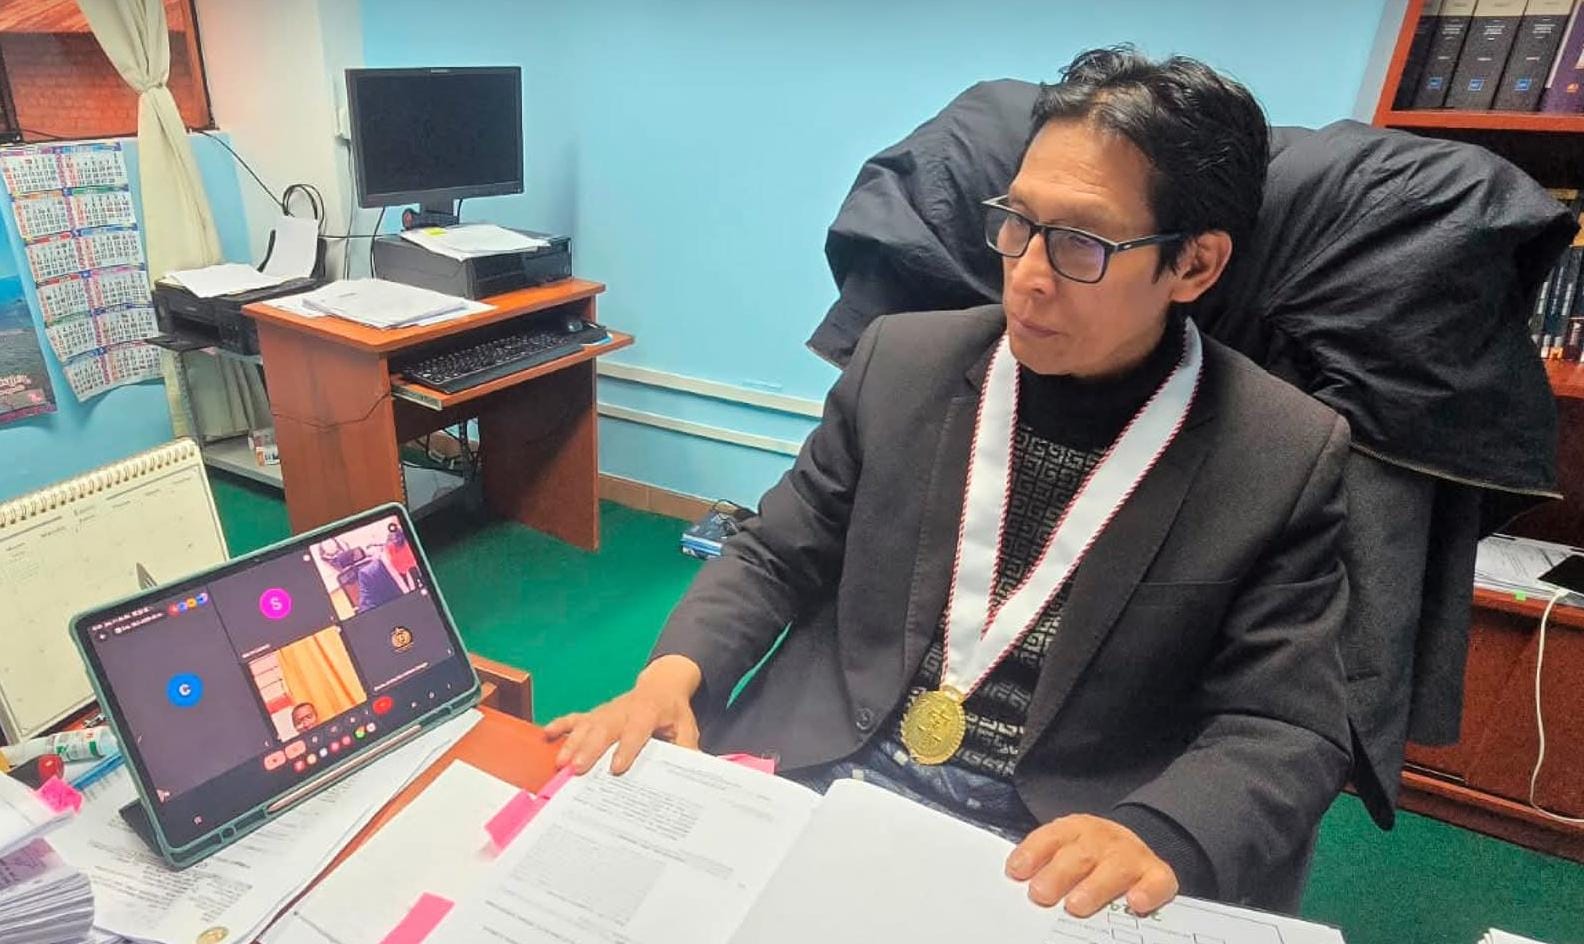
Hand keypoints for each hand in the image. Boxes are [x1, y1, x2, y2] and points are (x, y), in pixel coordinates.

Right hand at [544, 655, 703, 774]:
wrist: (662, 685)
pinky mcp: (596, 712)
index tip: (615, 769)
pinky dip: (560, 724)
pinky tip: (546, 735)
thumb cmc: (672, 711)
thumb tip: (688, 770)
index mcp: (648, 712)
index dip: (626, 749)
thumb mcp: (686, 727)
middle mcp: (623, 710)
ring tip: (560, 762)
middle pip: (605, 729)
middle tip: (577, 769)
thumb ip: (686, 748)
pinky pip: (576, 717)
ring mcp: (607, 710)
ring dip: (572, 742)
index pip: (636, 731)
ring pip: (587, 724)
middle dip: (590, 749)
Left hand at [1005, 815, 1178, 916]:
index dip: (1033, 852)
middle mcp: (1102, 838)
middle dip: (1058, 874)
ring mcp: (1131, 855)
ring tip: (1076, 906)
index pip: (1050, 837)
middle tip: (1040, 894)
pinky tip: (1135, 903)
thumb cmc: (1091, 855)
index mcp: (1074, 830)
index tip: (1016, 871)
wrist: (1135, 843)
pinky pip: (1157, 881)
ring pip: (1114, 868)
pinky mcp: (1157, 873)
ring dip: (1094, 887)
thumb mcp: (1067, 850)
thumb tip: (1021, 885)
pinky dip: (1148, 892)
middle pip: (1079, 854)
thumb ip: (1046, 865)